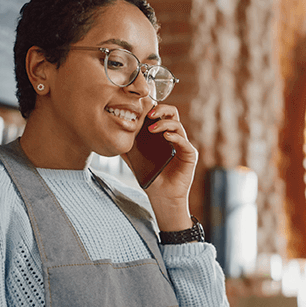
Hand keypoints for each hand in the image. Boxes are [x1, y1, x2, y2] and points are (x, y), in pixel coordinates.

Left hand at [122, 104, 197, 231]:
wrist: (162, 197)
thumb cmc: (152, 180)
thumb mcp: (136, 162)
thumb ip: (128, 151)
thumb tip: (115, 139)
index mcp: (163, 136)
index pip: (161, 115)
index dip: (153, 109)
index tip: (141, 109)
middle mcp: (175, 138)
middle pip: (172, 114)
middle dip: (161, 109)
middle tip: (148, 115)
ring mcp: (183, 145)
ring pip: (177, 125)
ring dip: (164, 123)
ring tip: (152, 128)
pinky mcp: (190, 155)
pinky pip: (184, 141)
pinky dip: (175, 137)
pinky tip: (165, 137)